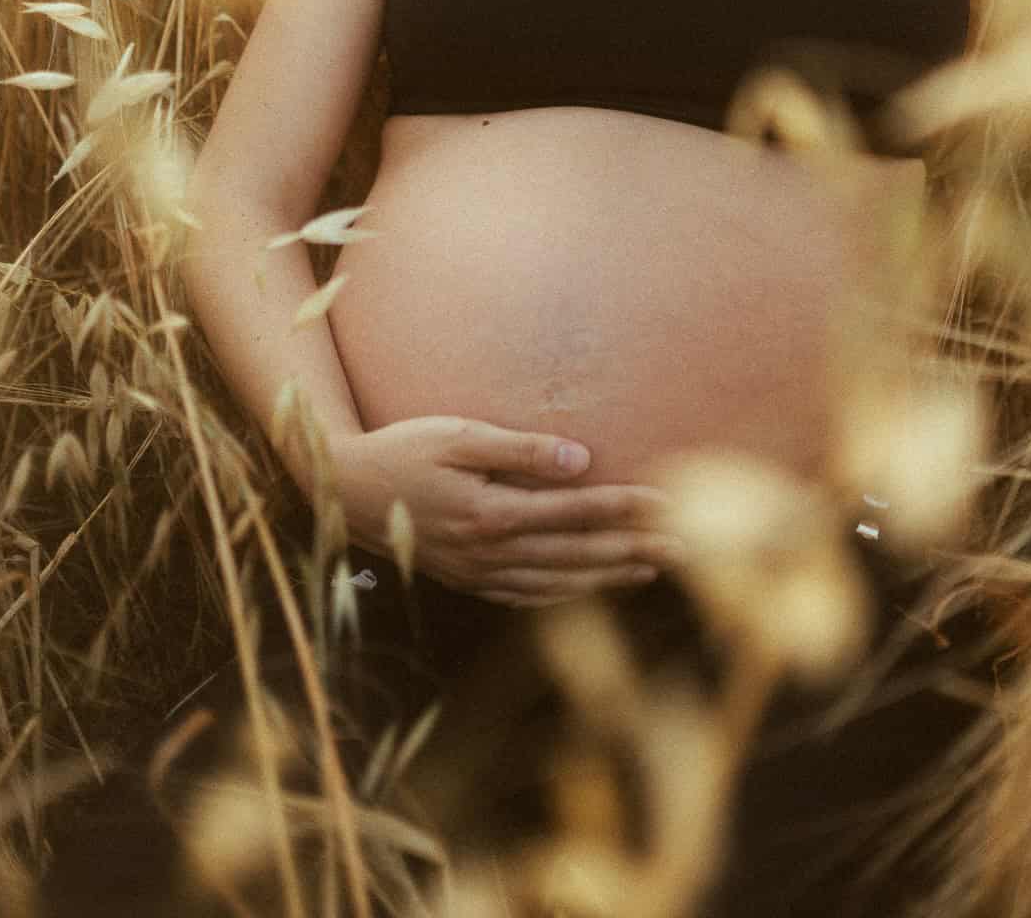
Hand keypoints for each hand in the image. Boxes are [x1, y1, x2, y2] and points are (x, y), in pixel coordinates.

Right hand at [329, 415, 683, 605]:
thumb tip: (581, 459)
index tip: (666, 502)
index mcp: (491, 514)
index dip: (622, 507)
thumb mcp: (460, 435)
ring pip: (557, 580)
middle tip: (684, 546)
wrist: (347, 490)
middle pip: (576, 553)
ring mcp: (478, 573)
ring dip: (607, 574)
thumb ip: (521, 450)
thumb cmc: (404, 449)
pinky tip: (589, 585)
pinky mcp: (467, 579)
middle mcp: (490, 552)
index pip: (574, 512)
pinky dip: (565, 592)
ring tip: (650, 567)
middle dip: (632, 549)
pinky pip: (527, 594)